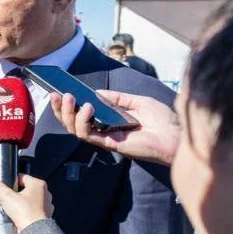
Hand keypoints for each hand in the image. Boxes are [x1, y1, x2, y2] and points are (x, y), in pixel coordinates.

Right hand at [0, 173, 51, 232]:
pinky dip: (25, 213)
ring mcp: (46, 206)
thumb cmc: (25, 213)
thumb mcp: (6, 196)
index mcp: (39, 184)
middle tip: (5, 199)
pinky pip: (32, 212)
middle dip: (15, 194)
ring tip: (10, 209)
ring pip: (29, 201)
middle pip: (25, 189)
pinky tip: (17, 217)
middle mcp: (45, 194)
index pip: (21, 177)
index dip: (10, 181)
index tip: (3, 188)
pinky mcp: (44, 217)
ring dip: (20, 204)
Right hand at [49, 91, 179, 164]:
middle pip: (74, 123)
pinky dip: (84, 122)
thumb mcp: (139, 102)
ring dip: (68, 114)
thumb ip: (118, 98)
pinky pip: (89, 135)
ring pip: (76, 130)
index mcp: (110, 121)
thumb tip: (97, 92)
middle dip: (61, 109)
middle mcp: (105, 130)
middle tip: (55, 94)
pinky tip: (87, 107)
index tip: (61, 89)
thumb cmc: (163, 120)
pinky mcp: (111, 144)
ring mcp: (107, 138)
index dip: (70, 104)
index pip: (83, 114)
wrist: (177, 135)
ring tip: (68, 97)